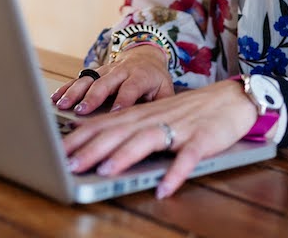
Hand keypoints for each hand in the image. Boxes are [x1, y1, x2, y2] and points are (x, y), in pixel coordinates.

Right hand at [50, 44, 173, 113]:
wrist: (145, 55)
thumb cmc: (156, 80)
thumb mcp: (166, 90)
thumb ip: (161, 106)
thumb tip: (156, 126)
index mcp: (141, 76)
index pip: (131, 88)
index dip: (123, 100)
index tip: (114, 113)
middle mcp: (121, 70)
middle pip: (105, 82)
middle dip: (92, 97)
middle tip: (82, 110)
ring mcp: (106, 69)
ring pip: (88, 79)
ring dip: (74, 92)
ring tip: (63, 105)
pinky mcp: (96, 71)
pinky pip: (79, 78)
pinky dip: (66, 87)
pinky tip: (55, 97)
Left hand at [62, 79, 257, 198]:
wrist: (231, 98)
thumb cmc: (189, 111)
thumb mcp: (153, 115)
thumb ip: (126, 125)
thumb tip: (92, 137)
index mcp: (140, 114)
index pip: (103, 125)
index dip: (78, 138)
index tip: (56, 151)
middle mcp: (154, 118)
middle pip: (118, 132)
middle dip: (91, 149)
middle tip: (68, 164)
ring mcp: (179, 128)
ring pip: (146, 141)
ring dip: (124, 156)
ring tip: (104, 171)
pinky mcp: (202, 140)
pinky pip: (187, 158)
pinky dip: (175, 173)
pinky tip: (164, 188)